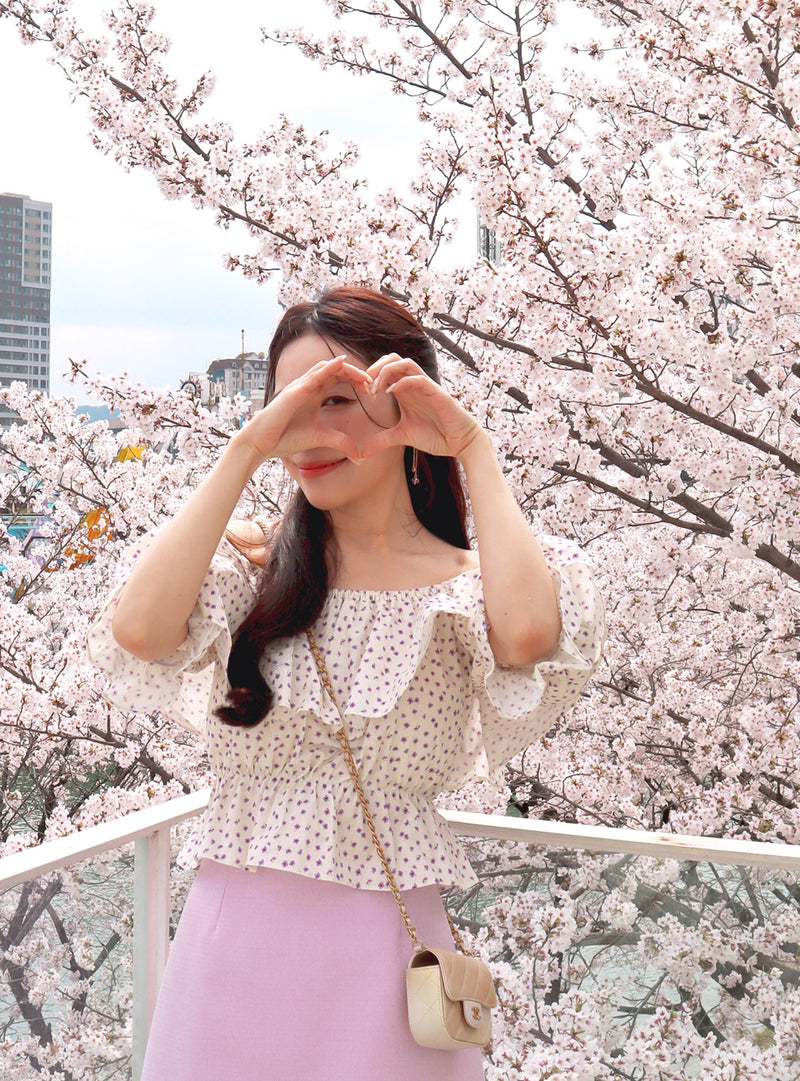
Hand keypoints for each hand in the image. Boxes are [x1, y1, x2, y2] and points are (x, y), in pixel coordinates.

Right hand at [231, 356, 372, 464]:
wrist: (263, 442)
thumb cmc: (286, 437)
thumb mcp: (321, 438)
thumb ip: (341, 443)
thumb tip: (359, 457)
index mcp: (314, 394)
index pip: (338, 379)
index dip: (355, 381)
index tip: (371, 391)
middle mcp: (308, 386)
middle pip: (336, 370)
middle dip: (355, 374)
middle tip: (372, 383)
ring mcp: (301, 386)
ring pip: (327, 368)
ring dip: (347, 369)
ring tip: (364, 376)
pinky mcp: (295, 391)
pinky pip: (314, 374)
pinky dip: (329, 367)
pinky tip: (342, 364)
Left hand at [358, 354, 481, 459]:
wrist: (460, 443)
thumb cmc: (435, 435)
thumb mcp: (403, 437)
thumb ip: (383, 440)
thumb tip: (363, 453)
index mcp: (405, 391)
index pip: (386, 369)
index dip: (370, 376)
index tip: (362, 392)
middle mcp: (414, 385)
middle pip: (393, 359)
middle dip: (375, 368)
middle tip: (366, 386)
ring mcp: (426, 387)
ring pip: (405, 363)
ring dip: (387, 371)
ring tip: (376, 388)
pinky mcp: (436, 393)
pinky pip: (418, 379)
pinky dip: (403, 382)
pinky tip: (391, 392)